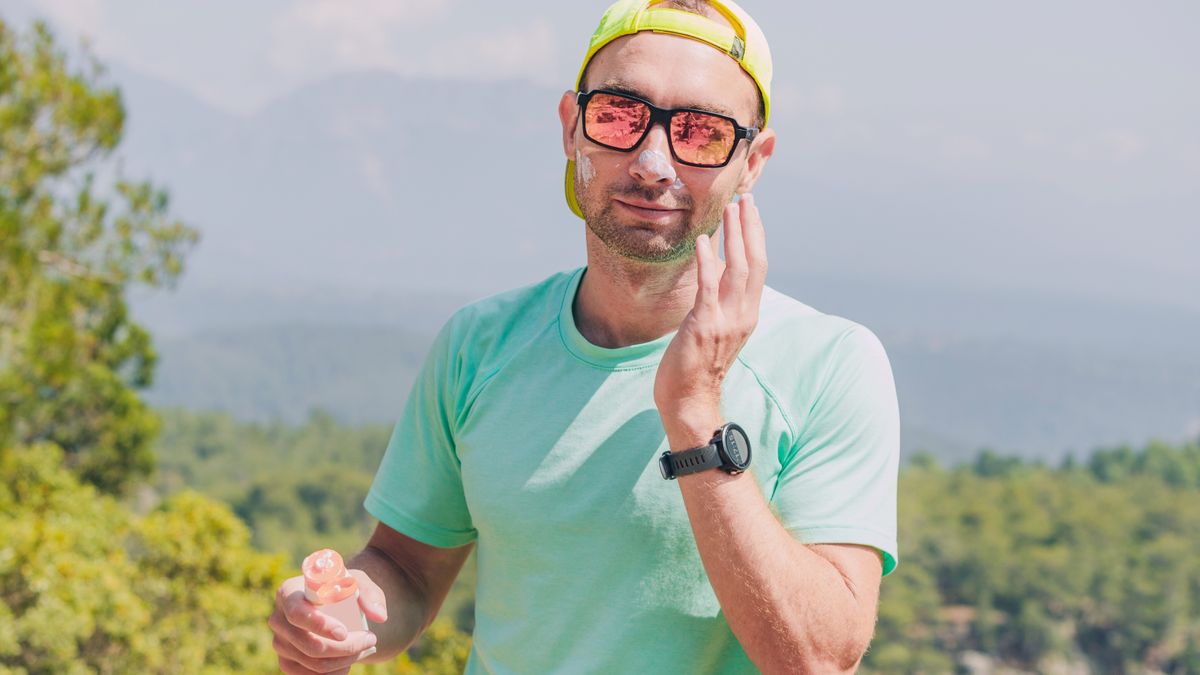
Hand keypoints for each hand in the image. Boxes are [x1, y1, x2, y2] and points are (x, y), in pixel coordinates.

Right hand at [268, 569, 387, 673]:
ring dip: (344, 661)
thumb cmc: (342, 589)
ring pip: (313, 663)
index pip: (297, 614)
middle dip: (345, 647)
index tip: (344, 632)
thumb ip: (370, 594)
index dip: (320, 626)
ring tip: (363, 649)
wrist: (332, 604)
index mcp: (288, 593)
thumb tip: (379, 616)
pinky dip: (333, 673)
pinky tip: (347, 662)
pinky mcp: (286, 661)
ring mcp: (279, 643)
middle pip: (309, 644)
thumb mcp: (357, 582)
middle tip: (370, 640)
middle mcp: (278, 619)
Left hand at [654, 194, 766, 440]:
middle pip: (754, 262)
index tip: (751, 209)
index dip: (756, 236)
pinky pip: (708, 287)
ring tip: (729, 209)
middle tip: (745, 198)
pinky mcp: (704, 326)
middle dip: (750, 227)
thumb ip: (720, 299)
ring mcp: (725, 321)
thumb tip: (714, 267)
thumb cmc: (697, 365)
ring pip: (737, 270)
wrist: (690, 400)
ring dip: (734, 236)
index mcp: (748, 313)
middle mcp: (743, 314)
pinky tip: (701, 240)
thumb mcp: (715, 327)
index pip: (758, 266)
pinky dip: (706, 261)